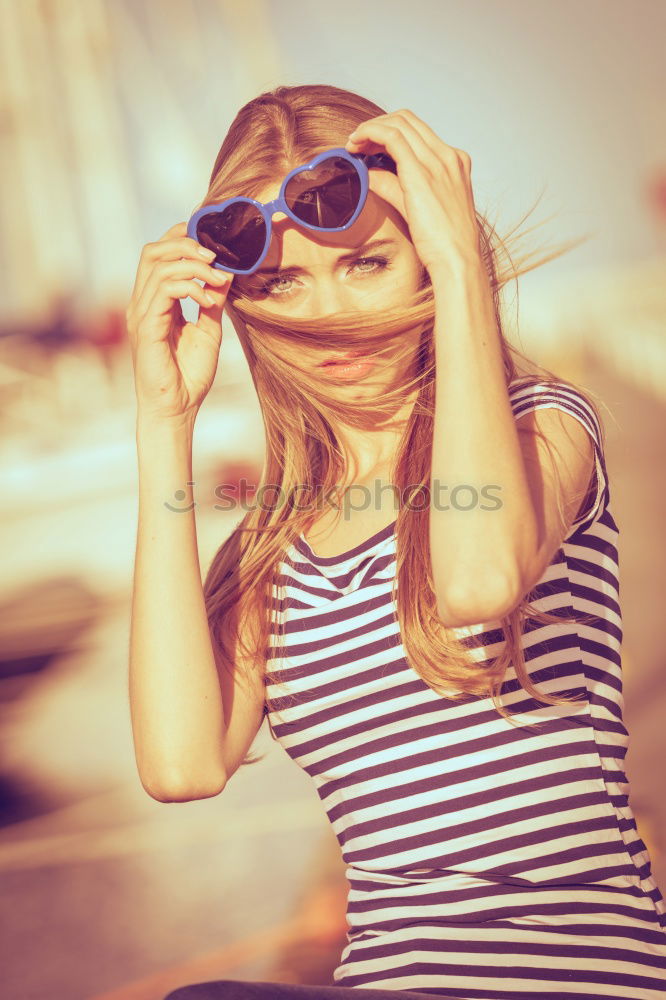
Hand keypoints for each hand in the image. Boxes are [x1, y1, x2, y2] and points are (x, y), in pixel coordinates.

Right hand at [125, 221, 233, 422]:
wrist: (178, 409)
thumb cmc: (189, 376)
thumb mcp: (208, 330)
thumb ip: (212, 301)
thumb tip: (226, 272)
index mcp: (154, 302)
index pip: (158, 255)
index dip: (180, 238)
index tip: (210, 240)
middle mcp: (143, 304)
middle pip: (152, 252)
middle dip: (185, 245)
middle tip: (215, 256)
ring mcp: (141, 315)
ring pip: (158, 267)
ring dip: (194, 267)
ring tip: (218, 280)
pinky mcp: (145, 329)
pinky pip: (163, 292)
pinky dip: (189, 288)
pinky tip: (208, 300)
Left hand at [345, 109, 482, 274]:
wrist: (457, 261)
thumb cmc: (442, 244)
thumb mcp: (416, 207)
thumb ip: (393, 186)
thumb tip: (369, 173)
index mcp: (455, 162)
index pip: (418, 131)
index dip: (389, 131)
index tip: (369, 146)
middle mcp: (449, 156)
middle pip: (407, 120)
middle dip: (377, 126)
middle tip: (356, 143)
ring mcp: (438, 161)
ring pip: (398, 123)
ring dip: (370, 129)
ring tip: (353, 145)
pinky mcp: (421, 171)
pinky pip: (391, 137)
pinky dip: (370, 134)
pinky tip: (356, 145)